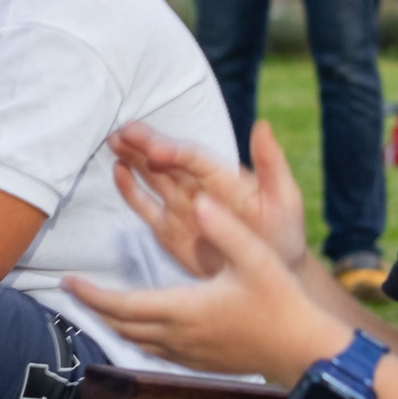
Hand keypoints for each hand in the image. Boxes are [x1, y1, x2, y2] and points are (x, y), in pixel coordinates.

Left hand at [67, 194, 341, 384]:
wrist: (304, 352)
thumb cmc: (283, 302)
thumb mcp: (256, 257)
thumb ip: (223, 227)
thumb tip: (196, 200)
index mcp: (185, 309)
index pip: (123, 304)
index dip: (91, 294)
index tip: (68, 281)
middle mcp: (179, 336)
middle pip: (121, 325)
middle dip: (93, 306)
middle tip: (72, 289)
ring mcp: (188, 354)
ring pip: (135, 341)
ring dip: (112, 322)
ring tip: (97, 303)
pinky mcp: (199, 363)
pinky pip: (154, 352)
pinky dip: (135, 336)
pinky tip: (137, 327)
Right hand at [110, 120, 309, 276]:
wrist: (271, 273)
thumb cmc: (283, 235)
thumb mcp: (284, 199)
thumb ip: (272, 164)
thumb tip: (263, 125)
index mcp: (223, 178)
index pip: (194, 159)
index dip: (174, 152)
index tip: (155, 151)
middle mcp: (198, 186)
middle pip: (166, 161)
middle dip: (143, 145)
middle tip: (121, 132)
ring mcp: (182, 207)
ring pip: (152, 177)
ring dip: (132, 158)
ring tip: (112, 141)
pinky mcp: (169, 230)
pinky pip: (146, 206)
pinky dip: (131, 189)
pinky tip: (118, 170)